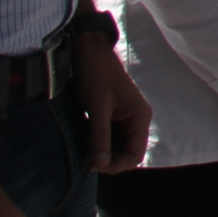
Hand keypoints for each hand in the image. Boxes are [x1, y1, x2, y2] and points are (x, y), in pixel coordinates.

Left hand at [73, 34, 149, 173]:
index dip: (116, 165)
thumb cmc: (97, 75)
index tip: (94, 166)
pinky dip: (92, 141)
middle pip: (124, 152)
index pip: (135, 155)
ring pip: (113, 146)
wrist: (88, 50)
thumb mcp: (98, 107)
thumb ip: (99, 137)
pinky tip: (78, 138)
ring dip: (98, 150)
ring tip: (80, 148)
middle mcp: (134, 120)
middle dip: (106, 159)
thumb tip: (98, 166)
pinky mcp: (109, 115)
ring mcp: (122, 118)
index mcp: (139, 118)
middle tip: (84, 159)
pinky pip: (104, 136)